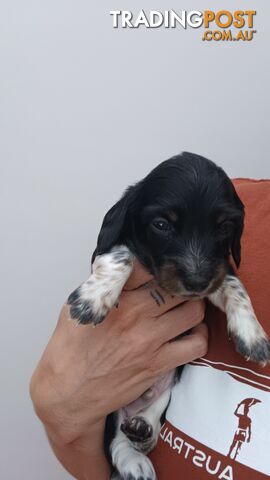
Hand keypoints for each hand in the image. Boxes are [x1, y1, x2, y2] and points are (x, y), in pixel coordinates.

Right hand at [30, 261, 206, 447]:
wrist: (69, 394)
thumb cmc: (70, 350)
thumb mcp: (76, 306)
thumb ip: (102, 284)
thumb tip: (124, 267)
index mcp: (114, 297)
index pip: (147, 266)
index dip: (155, 263)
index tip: (156, 267)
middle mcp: (135, 315)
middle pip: (177, 286)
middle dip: (179, 283)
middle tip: (176, 286)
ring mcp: (150, 341)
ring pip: (193, 311)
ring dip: (193, 305)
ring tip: (184, 305)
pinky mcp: (160, 364)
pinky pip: (196, 344)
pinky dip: (199, 334)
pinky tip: (189, 331)